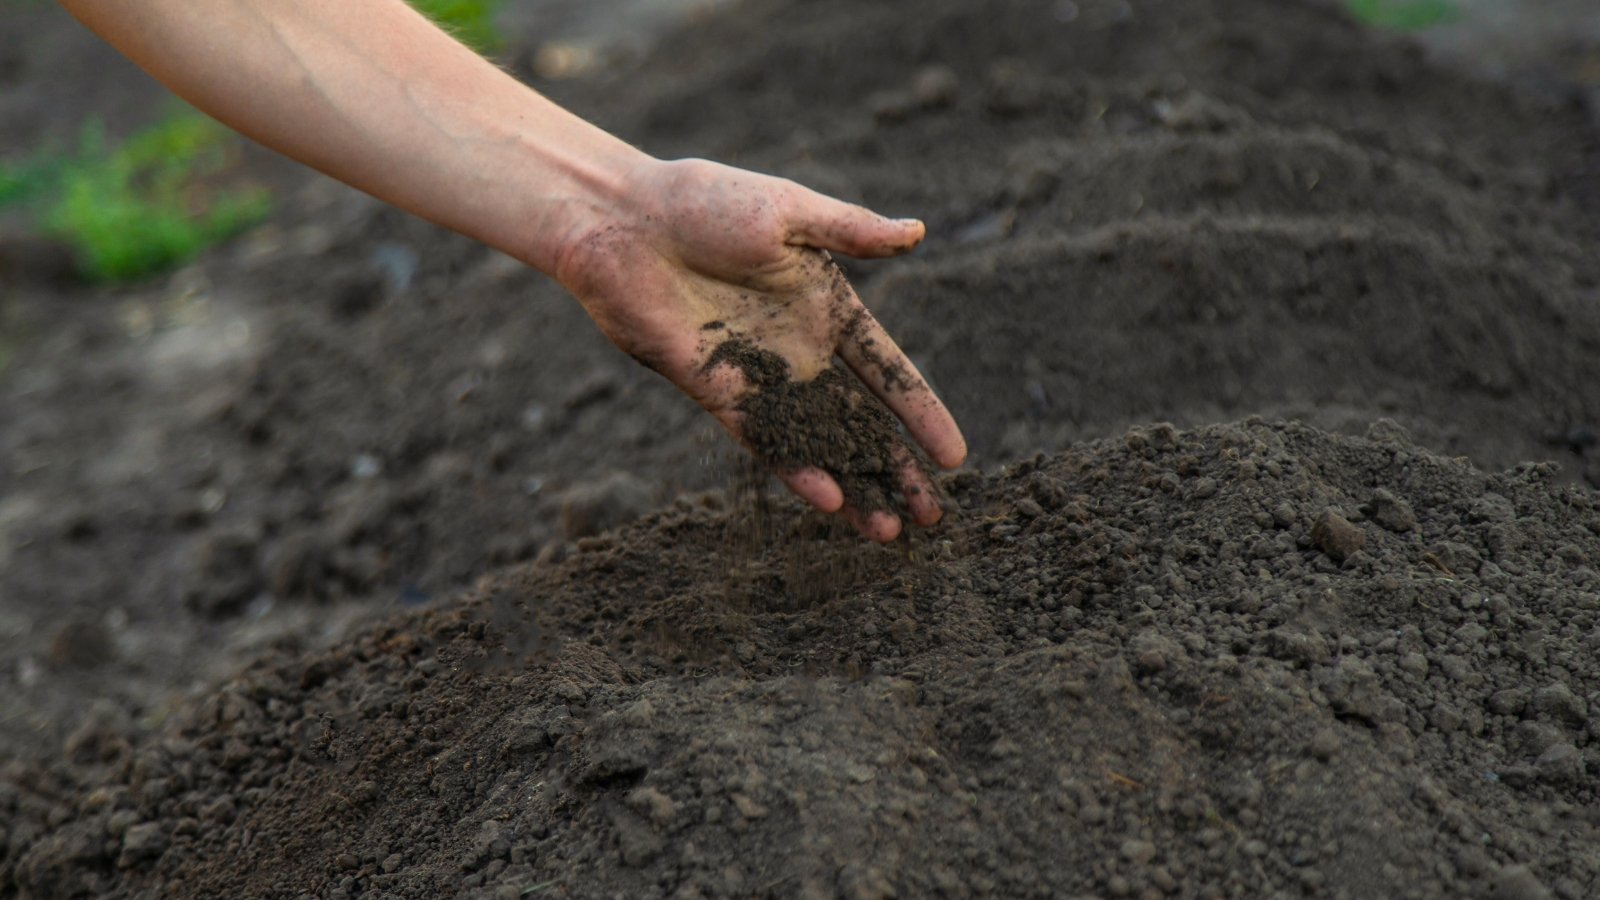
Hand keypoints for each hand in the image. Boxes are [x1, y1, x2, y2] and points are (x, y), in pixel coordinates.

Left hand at [553, 158, 966, 540]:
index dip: (920, 412)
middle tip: (932, 514)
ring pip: (819, 443)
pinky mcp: (718, 393)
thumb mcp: (789, 211)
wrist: (623, 223)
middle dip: (897, 467)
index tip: (954, 456)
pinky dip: (798, 471)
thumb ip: (852, 232)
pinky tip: (831, 501)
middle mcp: (801, 350)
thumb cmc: (705, 200)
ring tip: (889, 532)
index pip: (887, 371)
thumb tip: (919, 232)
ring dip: (855, 485)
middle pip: (861, 421)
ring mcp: (761, 377)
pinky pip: (765, 442)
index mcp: (827, 307)